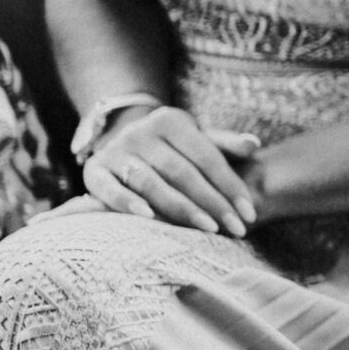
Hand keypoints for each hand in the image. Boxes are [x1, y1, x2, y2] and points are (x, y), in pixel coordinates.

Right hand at [81, 105, 259, 235]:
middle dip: (213, 203)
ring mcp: (115, 151)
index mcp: (171, 120)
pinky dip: (127, 203)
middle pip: (183, 173)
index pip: (207, 157)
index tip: (250, 213)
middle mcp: (141, 132)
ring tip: (208, 229)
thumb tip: (254, 145)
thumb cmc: (173, 147)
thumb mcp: (198, 139)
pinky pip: (111, 189)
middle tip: (236, 228)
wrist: (120, 139)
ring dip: (180, 208)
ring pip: (152, 183)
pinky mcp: (94, 171)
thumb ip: (226, 144)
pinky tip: (149, 218)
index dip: (231, 186)